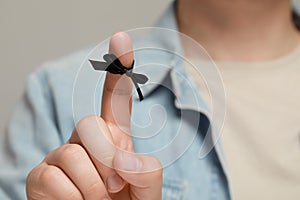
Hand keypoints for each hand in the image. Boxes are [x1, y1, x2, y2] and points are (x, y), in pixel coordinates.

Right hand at [26, 32, 162, 199]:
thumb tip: (123, 162)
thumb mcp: (146, 189)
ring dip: (92, 189)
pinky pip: (53, 179)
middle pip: (91, 124)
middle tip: (113, 189)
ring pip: (73, 154)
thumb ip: (147, 171)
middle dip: (107, 159)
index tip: (121, 38)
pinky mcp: (39, 177)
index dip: (119, 70)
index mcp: (113, 138)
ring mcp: (59, 157)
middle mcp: (84, 141)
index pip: (115, 100)